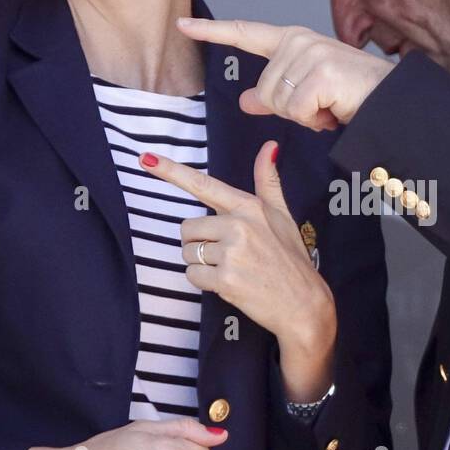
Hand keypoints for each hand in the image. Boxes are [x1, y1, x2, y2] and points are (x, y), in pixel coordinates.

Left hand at [140, 139, 336, 358]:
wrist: (303, 304)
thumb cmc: (291, 259)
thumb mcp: (283, 215)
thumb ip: (268, 181)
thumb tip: (270, 145)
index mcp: (249, 207)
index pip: (203, 185)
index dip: (171, 171)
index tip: (146, 159)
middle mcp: (239, 225)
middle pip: (188, 227)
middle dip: (200, 243)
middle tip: (228, 255)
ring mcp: (233, 253)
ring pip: (188, 252)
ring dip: (201, 264)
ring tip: (231, 269)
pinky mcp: (226, 279)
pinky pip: (193, 275)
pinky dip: (204, 282)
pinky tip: (228, 284)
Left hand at [175, 17, 392, 130]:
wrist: (391, 100)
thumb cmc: (353, 95)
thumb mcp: (308, 93)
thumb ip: (274, 95)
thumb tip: (244, 101)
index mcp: (294, 40)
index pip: (246, 34)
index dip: (212, 32)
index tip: (183, 26)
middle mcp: (299, 40)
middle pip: (264, 91)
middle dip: (290, 109)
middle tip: (321, 107)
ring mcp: (310, 54)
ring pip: (278, 103)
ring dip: (304, 117)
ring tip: (330, 107)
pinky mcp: (319, 74)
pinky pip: (296, 112)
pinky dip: (314, 121)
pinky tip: (334, 112)